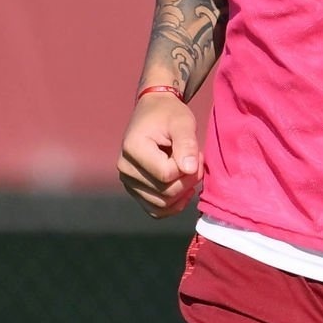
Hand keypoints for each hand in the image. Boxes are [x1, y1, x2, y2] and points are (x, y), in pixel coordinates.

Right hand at [118, 91, 202, 216]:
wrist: (154, 112)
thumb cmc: (169, 114)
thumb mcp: (183, 122)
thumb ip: (187, 143)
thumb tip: (190, 169)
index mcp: (132, 148)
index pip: (166, 174)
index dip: (188, 168)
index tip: (197, 152)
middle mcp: (125, 168)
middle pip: (164, 193)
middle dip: (188, 181)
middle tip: (196, 161)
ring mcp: (128, 182)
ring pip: (161, 205)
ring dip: (183, 193)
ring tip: (188, 170)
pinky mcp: (135, 190)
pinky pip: (155, 210)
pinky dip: (173, 205)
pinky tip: (184, 189)